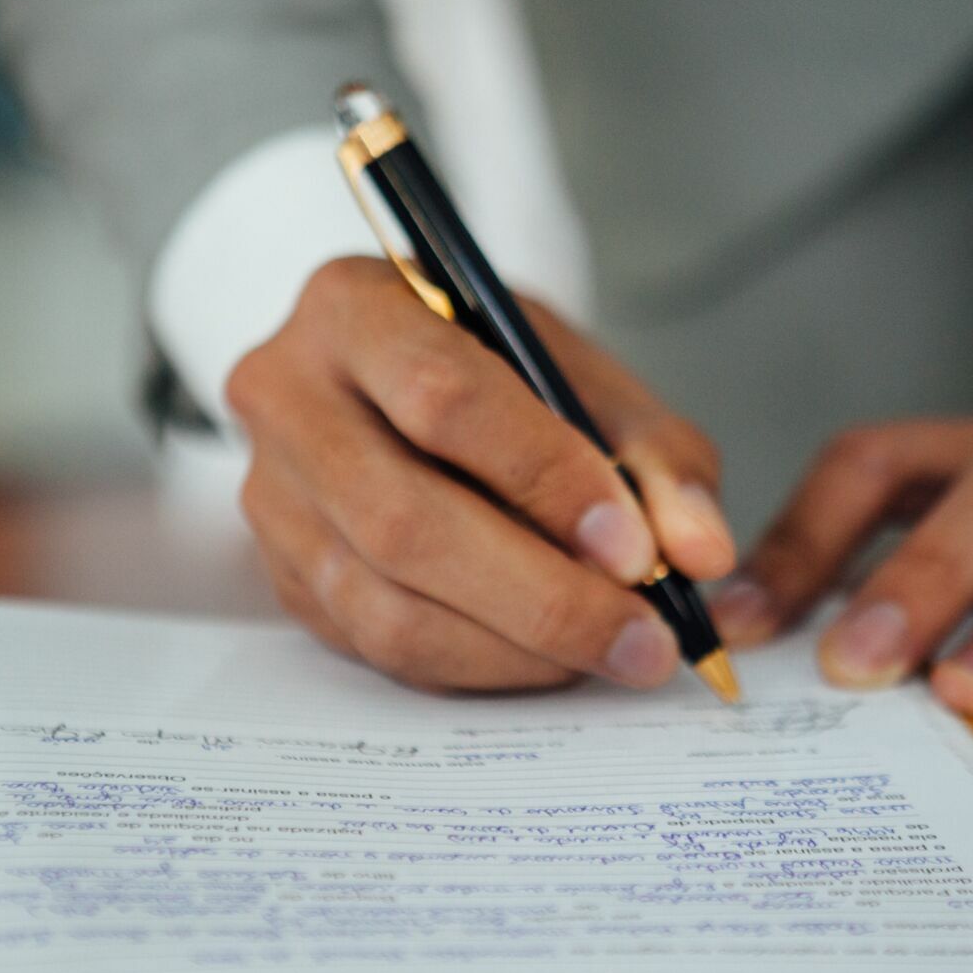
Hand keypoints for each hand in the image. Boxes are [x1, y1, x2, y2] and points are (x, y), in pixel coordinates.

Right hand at [227, 256, 736, 692]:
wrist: (393, 385)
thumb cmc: (494, 368)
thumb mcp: (581, 373)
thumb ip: (654, 453)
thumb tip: (703, 554)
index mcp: (352, 307)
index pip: (443, 398)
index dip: (545, 479)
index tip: (637, 549)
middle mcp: (284, 396)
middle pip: (405, 520)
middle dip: (543, 595)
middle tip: (646, 637)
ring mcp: (269, 495)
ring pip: (386, 604)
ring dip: (517, 648)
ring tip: (614, 652)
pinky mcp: (282, 575)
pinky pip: (379, 647)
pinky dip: (481, 665)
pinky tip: (552, 658)